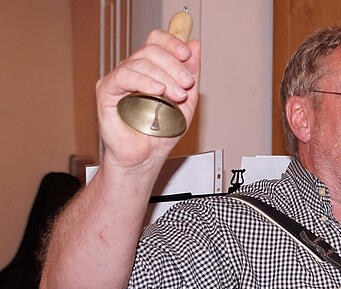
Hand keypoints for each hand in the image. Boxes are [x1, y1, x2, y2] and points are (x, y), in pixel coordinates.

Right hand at [96, 30, 200, 171]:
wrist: (146, 157)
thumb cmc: (162, 132)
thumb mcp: (186, 100)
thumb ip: (190, 73)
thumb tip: (194, 44)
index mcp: (151, 69)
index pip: (157, 41)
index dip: (172, 42)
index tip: (187, 54)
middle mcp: (133, 70)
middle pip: (151, 50)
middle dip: (174, 65)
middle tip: (187, 84)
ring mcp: (119, 79)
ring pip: (140, 62)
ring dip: (164, 77)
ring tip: (178, 96)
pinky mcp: (107, 91)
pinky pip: (124, 77)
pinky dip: (144, 81)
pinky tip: (157, 91)